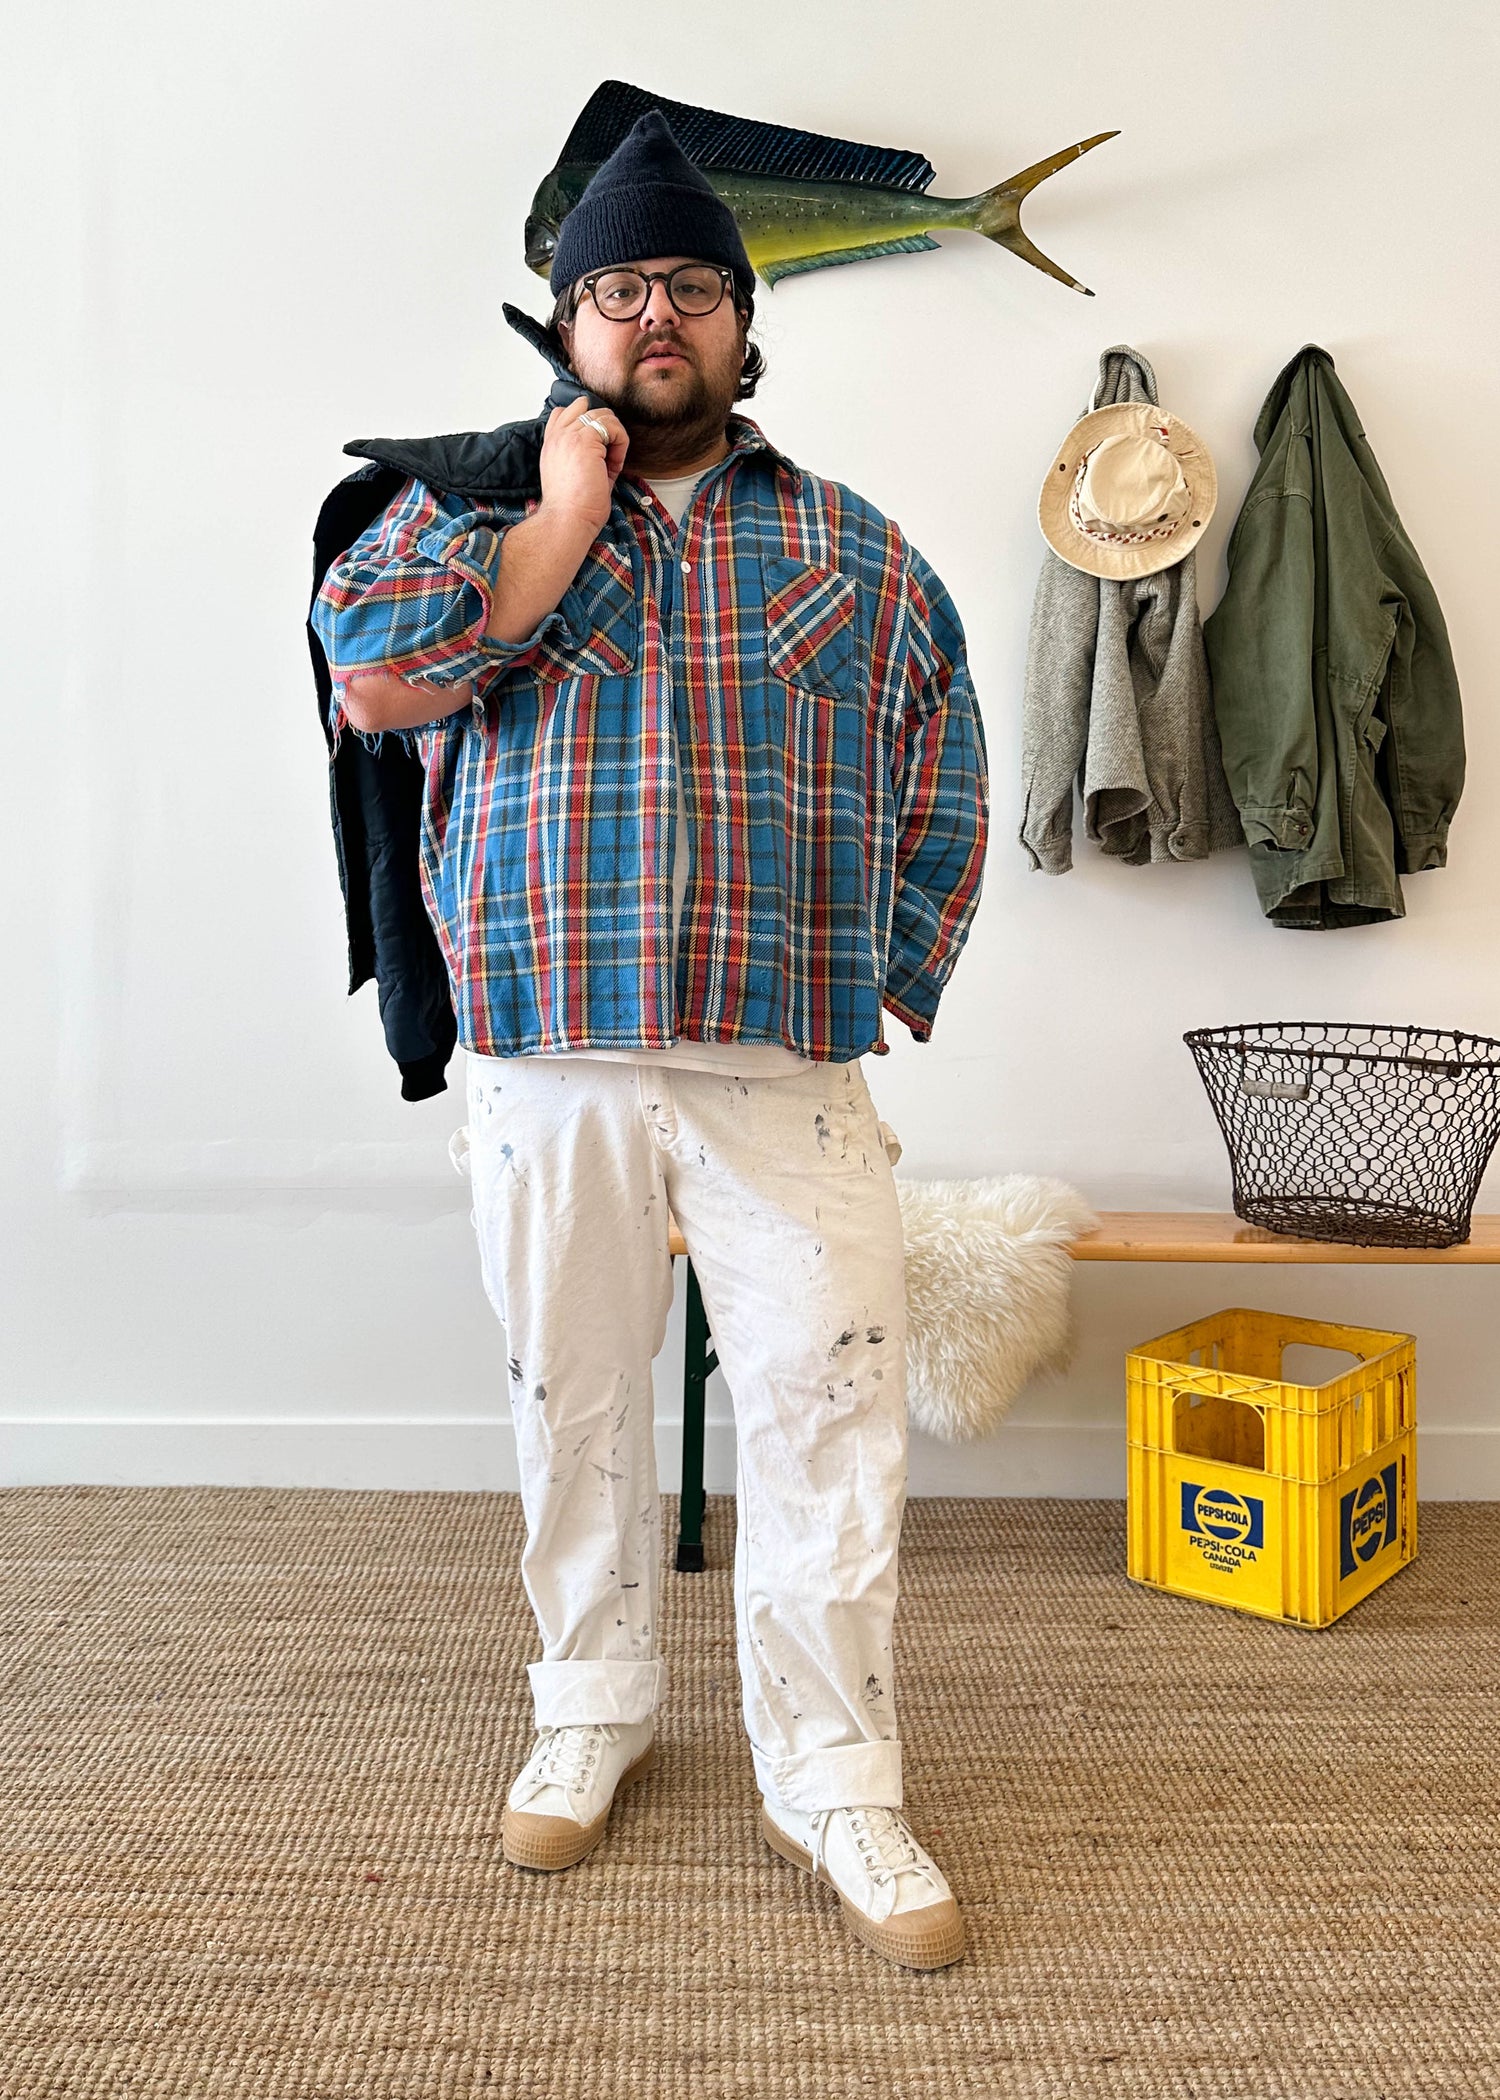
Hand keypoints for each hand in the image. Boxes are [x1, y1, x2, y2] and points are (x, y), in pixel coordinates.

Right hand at [537, 395, 628, 537]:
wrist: (567, 520)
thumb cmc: (573, 507)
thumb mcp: (573, 475)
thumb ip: (584, 454)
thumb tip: (607, 448)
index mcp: (551, 444)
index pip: (564, 412)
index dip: (586, 422)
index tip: (596, 449)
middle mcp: (557, 435)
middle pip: (585, 407)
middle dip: (603, 428)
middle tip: (606, 456)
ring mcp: (570, 435)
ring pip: (603, 415)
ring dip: (614, 436)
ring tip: (611, 462)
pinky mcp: (585, 440)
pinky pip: (614, 427)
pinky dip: (621, 444)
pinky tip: (614, 464)